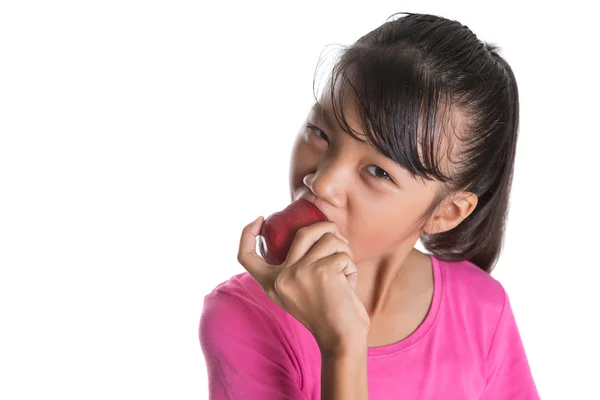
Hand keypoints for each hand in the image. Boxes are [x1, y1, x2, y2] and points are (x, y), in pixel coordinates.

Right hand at [238, 216, 369, 353]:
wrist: (341, 340)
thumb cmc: (327, 314)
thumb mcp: (299, 292)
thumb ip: (295, 268)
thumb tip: (315, 230)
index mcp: (270, 284)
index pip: (245, 256)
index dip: (247, 233)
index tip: (260, 220)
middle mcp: (280, 277)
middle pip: (302, 232)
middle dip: (326, 229)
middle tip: (339, 240)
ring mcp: (299, 272)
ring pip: (328, 239)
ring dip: (344, 251)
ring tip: (345, 271)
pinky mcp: (321, 271)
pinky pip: (343, 255)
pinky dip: (351, 267)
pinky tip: (349, 284)